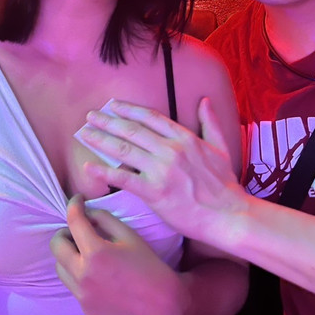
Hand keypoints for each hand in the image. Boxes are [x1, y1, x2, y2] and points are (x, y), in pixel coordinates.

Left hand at [49, 195, 185, 314]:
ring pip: (59, 267)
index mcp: (96, 252)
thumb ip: (103, 219)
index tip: (78, 199)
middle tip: (80, 230)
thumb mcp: (129, 234)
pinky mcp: (85, 308)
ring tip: (86, 252)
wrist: (161, 303)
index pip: (74, 220)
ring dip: (68, 255)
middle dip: (65, 232)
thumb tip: (87, 213)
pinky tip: (97, 273)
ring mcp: (82, 294)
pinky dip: (78, 274)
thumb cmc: (148, 264)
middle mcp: (83, 274)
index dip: (74, 204)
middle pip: (56, 245)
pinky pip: (72, 285)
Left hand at [77, 97, 247, 244]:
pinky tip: (89, 167)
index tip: (113, 105)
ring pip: (124, 150)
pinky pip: (124, 179)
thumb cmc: (225, 184)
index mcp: (184, 137)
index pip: (150, 117)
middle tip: (90, 116)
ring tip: (85, 133)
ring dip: (101, 140)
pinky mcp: (155, 192)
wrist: (228, 214)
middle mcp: (170, 150)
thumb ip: (210, 122)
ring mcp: (161, 170)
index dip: (129, 109)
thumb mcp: (221, 147)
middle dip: (108, 121)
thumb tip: (204, 100)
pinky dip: (105, 172)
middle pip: (132, 130)